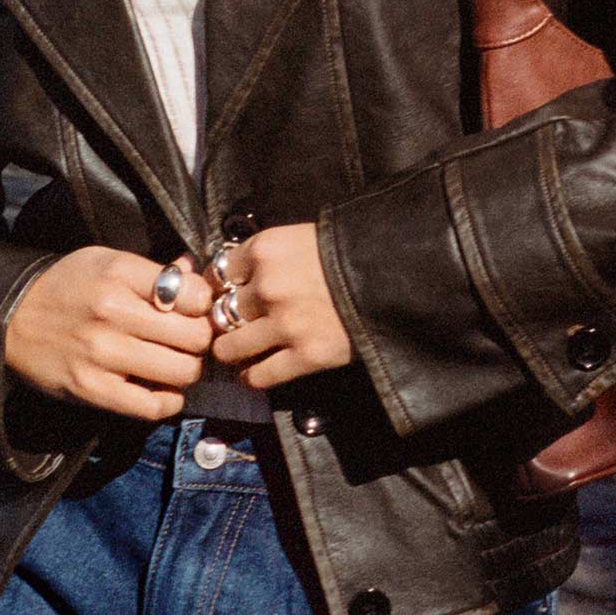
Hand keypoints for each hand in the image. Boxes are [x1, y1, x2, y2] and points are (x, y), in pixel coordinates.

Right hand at [5, 248, 213, 420]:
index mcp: (121, 275)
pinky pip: (151, 406)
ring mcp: (103, 355)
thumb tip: (195, 276)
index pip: (193, 294)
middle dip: (201, 339)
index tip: (196, 309)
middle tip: (191, 340)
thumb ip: (154, 271)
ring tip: (176, 362)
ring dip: (187, 370)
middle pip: (194, 336)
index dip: (204, 304)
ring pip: (180, 372)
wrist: (11, 317)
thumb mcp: (107, 260)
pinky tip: (163, 389)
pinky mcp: (92, 390)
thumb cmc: (67, 285)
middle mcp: (114, 314)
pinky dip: (168, 401)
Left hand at [208, 223, 352, 390]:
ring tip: (235, 351)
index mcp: (265, 249)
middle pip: (221, 311)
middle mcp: (267, 287)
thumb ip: (271, 254)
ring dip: (230, 351)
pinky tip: (253, 374)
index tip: (223, 292)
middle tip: (227, 325)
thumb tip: (241, 270)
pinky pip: (261, 376)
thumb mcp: (304, 236)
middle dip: (223, 319)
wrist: (396, 274)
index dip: (220, 285)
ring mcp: (285, 325)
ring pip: (230, 347)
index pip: (219, 272)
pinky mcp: (306, 356)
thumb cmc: (351, 249)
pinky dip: (252, 377)